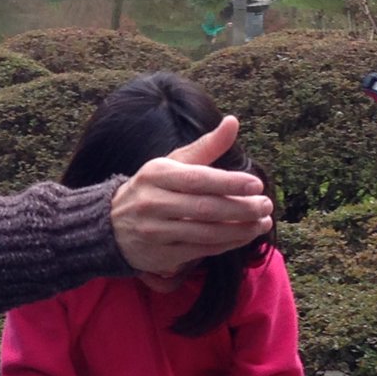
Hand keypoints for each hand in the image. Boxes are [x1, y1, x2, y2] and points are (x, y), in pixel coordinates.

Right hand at [109, 116, 272, 275]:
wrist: (110, 225)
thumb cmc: (151, 189)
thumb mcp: (171, 164)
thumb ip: (205, 146)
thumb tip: (233, 122)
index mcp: (156, 174)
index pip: (197, 179)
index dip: (229, 182)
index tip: (256, 184)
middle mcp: (152, 202)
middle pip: (205, 208)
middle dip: (241, 208)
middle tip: (266, 205)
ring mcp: (154, 230)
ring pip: (206, 233)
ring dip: (240, 229)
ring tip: (263, 223)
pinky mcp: (159, 254)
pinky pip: (201, 251)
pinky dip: (227, 244)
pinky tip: (244, 236)